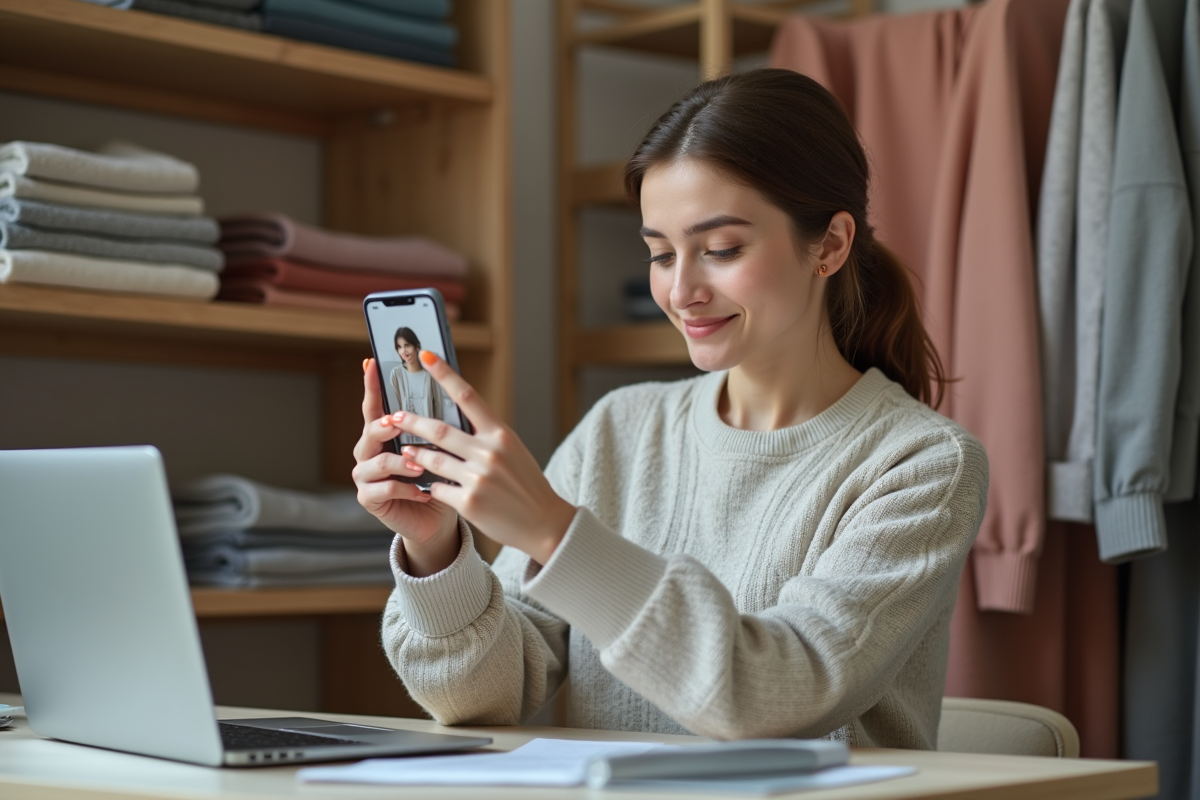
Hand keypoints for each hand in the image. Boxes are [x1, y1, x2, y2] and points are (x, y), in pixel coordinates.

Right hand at [352, 358, 459, 575]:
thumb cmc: (442, 479)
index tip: (371, 362)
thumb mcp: (444, 449)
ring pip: (375, 461)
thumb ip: (438, 426)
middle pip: (370, 430)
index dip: (372, 385)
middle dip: (384, 425)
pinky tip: (421, 492)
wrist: (440, 518)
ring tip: (419, 465)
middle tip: (397, 422)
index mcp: (387, 435)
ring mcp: (366, 476)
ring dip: (399, 461)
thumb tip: (451, 392)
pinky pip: (383, 489)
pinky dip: (403, 488)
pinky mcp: (370, 499)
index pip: (377, 406)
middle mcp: (370, 451)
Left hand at [394, 350, 576, 565]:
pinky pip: (437, 488)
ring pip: (432, 460)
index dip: (445, 374)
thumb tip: (455, 418)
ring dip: (414, 454)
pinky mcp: (469, 502)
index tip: (426, 356)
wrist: (544, 523)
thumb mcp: (512, 450)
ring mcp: (478, 478)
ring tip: (405, 449)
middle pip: (439, 430)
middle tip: (393, 415)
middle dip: (411, 421)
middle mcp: (490, 452)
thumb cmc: (526, 484)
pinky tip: (427, 485)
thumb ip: (486, 435)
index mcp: (501, 434)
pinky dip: (430, 485)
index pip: (468, 396)